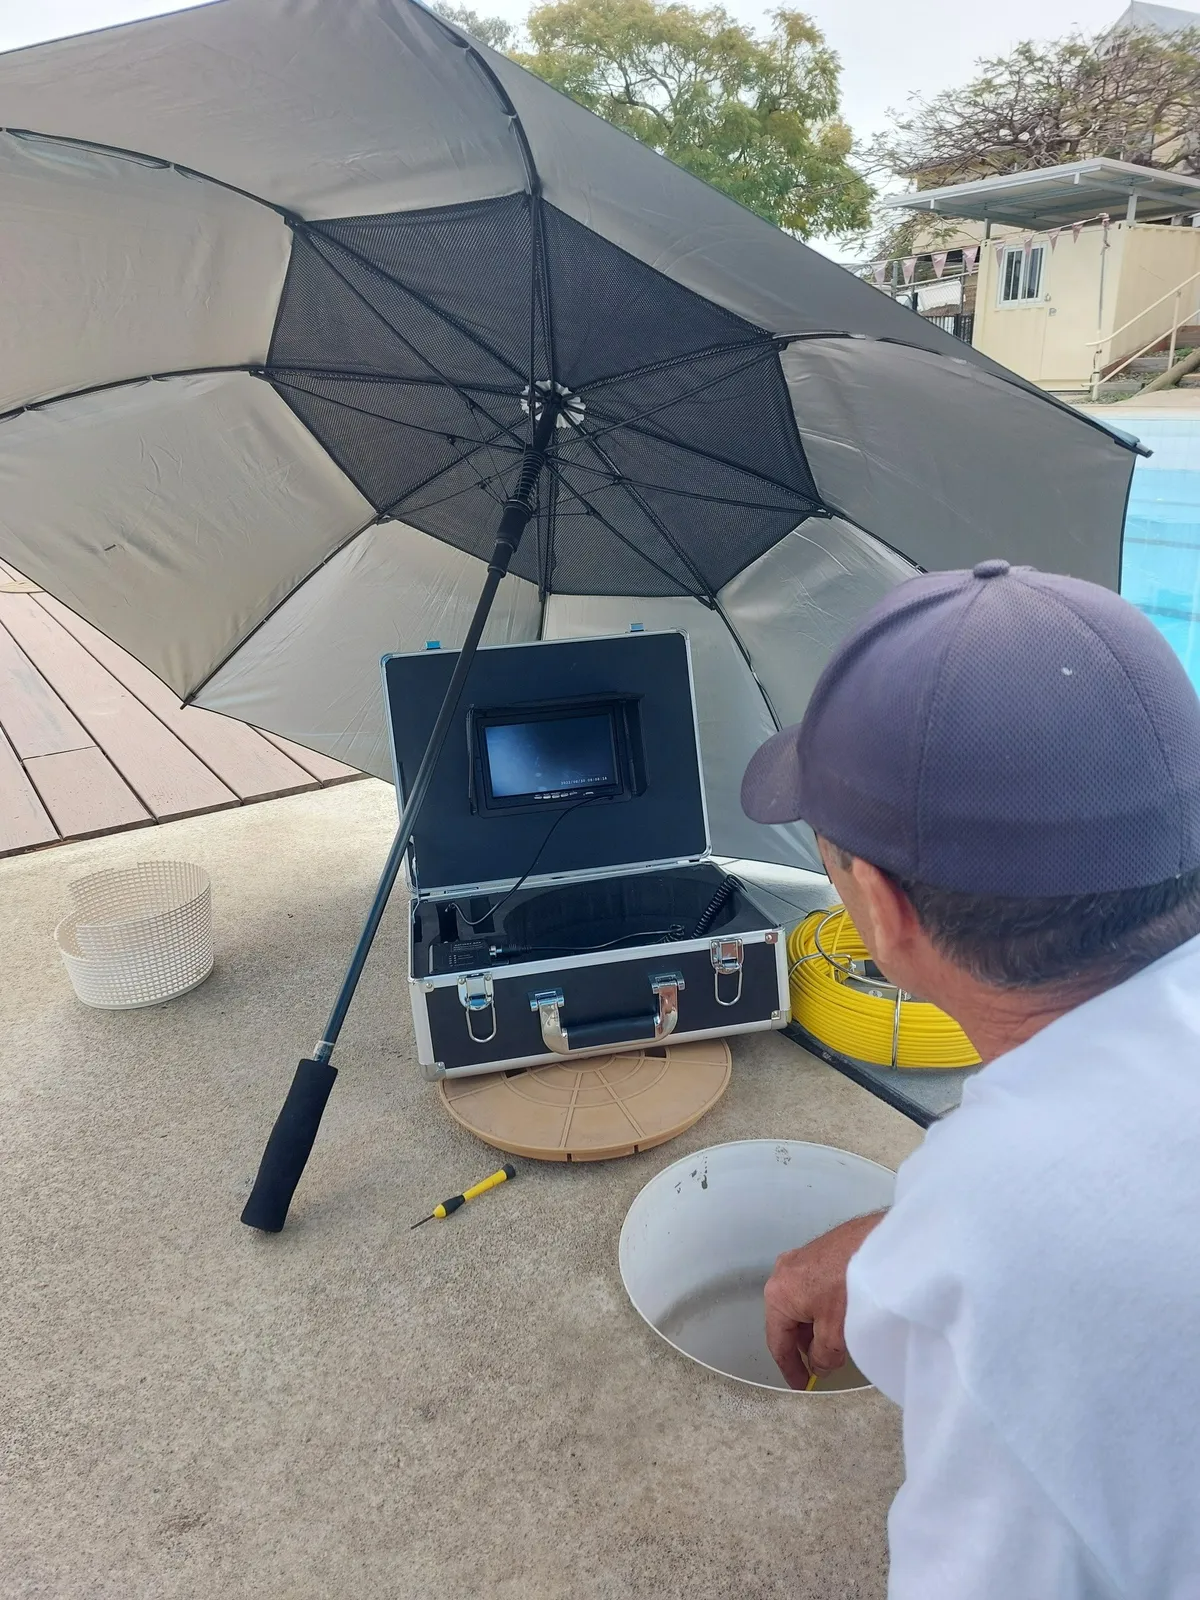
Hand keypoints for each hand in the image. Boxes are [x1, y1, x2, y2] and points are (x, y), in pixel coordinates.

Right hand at [764, 1212, 884, 1388]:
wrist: (877, 1242)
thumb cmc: (850, 1286)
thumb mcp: (834, 1333)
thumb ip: (822, 1357)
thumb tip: (818, 1365)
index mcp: (778, 1294)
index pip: (777, 1342)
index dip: (790, 1368)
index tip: (800, 1385)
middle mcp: (782, 1273)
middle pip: (787, 1320)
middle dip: (804, 1345)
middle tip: (822, 1365)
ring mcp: (800, 1259)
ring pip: (801, 1303)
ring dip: (814, 1326)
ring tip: (836, 1342)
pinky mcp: (819, 1251)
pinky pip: (812, 1287)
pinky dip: (822, 1307)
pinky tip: (841, 1316)